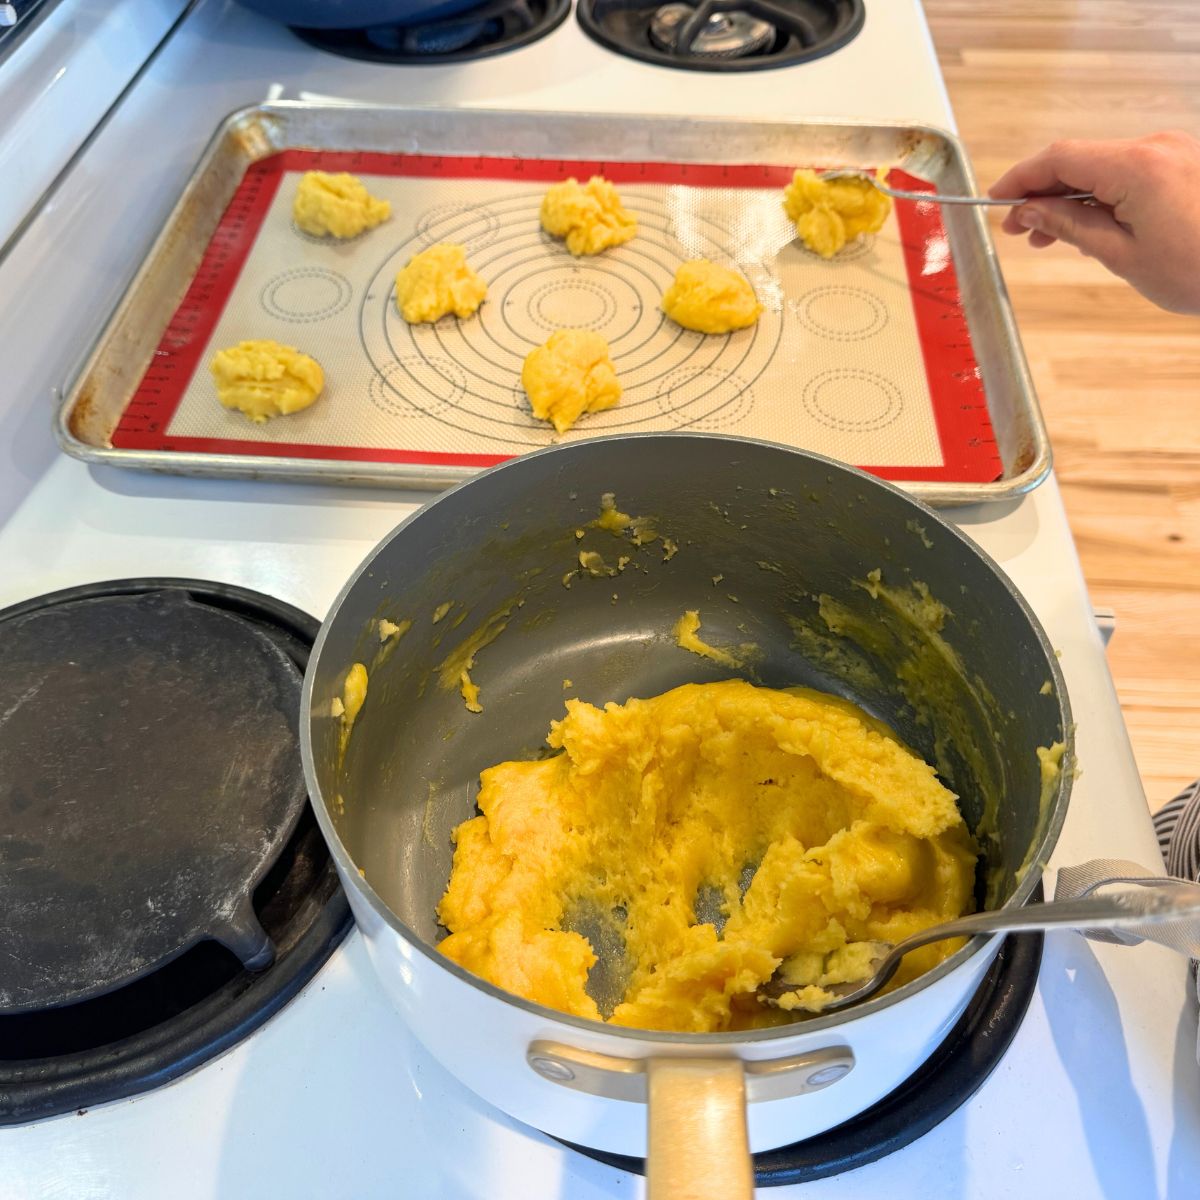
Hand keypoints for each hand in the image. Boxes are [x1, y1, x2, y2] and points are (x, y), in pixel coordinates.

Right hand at [988, 131, 1199, 314]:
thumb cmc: (1199, 270)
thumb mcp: (1121, 255)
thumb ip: (1070, 226)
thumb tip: (1031, 211)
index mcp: (1137, 167)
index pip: (1060, 158)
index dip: (1021, 177)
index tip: (996, 200)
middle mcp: (1155, 148)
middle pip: (1079, 159)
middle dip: (1042, 191)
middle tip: (1017, 228)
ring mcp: (1172, 153)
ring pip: (1101, 167)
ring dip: (1069, 196)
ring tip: (1047, 235)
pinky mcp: (1183, 165)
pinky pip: (1127, 173)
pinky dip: (1099, 195)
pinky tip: (1085, 226)